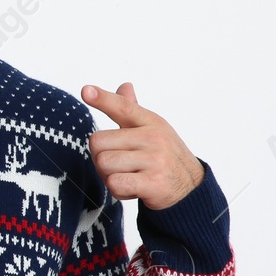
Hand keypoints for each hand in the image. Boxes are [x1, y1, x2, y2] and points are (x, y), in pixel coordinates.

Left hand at [81, 81, 204, 210]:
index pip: (122, 106)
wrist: (190, 189)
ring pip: (103, 164)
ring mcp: (156, 160)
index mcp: (150, 121)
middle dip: (101, 157)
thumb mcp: (152, 129)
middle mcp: (154, 137)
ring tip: (129, 176)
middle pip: (97, 143)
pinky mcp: (154, 183)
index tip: (86, 91)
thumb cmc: (162, 156)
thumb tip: (125, 85)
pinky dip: (118, 190)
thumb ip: (132, 110)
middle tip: (121, 164)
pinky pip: (114, 184)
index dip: (102, 99)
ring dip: (109, 175)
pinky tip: (134, 188)